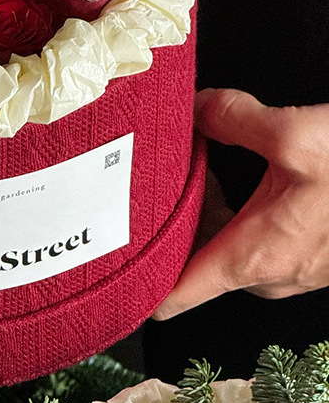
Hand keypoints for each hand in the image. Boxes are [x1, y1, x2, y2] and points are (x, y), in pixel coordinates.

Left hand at [152, 88, 328, 319]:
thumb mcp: (296, 135)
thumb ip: (230, 116)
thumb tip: (193, 105)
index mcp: (251, 259)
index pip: (172, 297)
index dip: (134, 284)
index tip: (103, 260)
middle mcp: (263, 273)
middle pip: (187, 258)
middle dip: (166, 219)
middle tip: (147, 177)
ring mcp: (284, 266)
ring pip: (216, 242)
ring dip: (199, 207)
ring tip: (188, 162)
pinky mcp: (300, 251)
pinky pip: (245, 234)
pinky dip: (228, 205)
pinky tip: (226, 167)